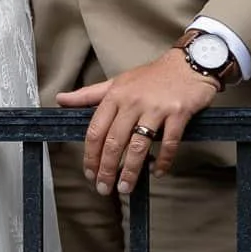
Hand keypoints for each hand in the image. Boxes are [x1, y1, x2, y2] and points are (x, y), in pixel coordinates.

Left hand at [57, 49, 219, 195]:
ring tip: (125, 187)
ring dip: (130, 170)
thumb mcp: (117, 82)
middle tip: (104, 188)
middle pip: (114, 141)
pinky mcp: (178, 113)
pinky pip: (169, 143)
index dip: (90, 155)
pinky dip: (163, 160)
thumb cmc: (152, 76)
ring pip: (139, 145)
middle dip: (106, 169)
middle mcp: (133, 102)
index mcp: (115, 96)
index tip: (89, 173)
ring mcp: (156, 108)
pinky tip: (157, 172)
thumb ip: (89, 95)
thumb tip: (61, 99)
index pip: (96, 130)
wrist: (189, 63)